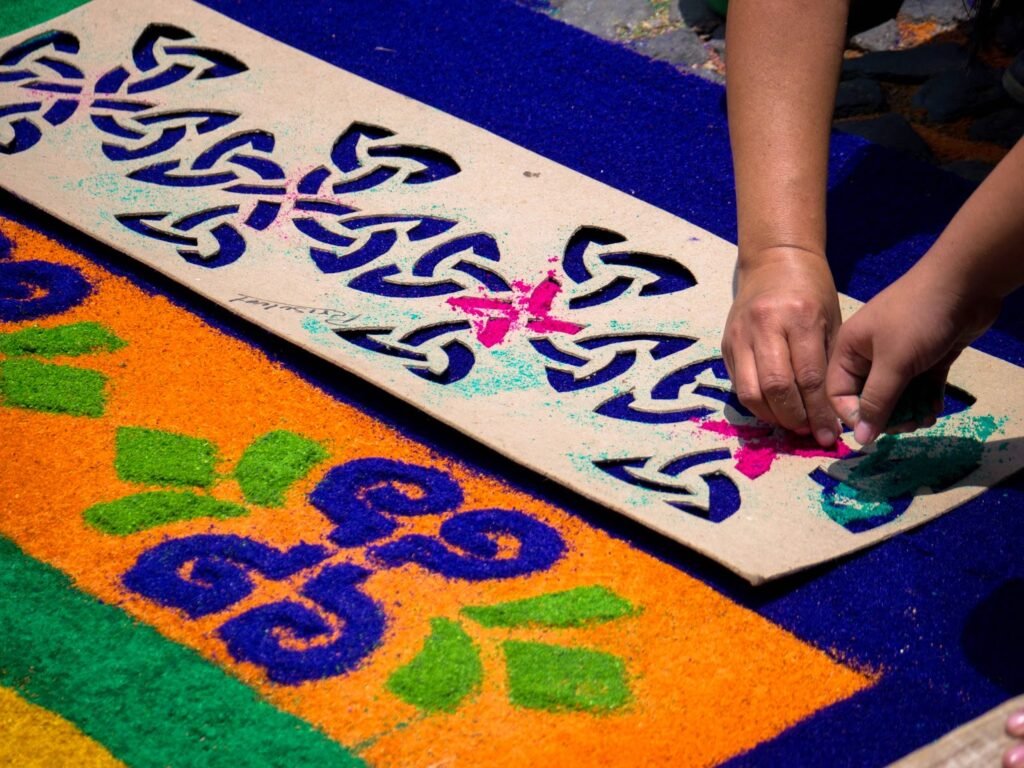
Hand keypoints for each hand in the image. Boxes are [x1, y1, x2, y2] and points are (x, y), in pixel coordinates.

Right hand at [722, 247, 842, 446]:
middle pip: (776, 388)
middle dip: (795, 418)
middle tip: (810, 432)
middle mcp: (765, 326)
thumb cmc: (812, 291)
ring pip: (750, 391)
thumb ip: (827, 364)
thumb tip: (832, 412)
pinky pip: (738, 384)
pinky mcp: (726, 343)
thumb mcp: (831, 321)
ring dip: (772, 416)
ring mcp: (740, 335)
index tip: (830, 435)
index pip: (808, 377)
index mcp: (800, 317)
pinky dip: (757, 404)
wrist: (774, 260)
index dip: (819, 412)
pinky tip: (774, 411)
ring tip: (791, 424)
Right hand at [826, 261, 1000, 444]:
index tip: (876, 429)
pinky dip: (925, 400)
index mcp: (849, 350)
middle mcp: (869, 354)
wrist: (966, 282)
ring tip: (925, 417)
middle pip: (868, 398)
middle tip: (908, 423)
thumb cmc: (918, 319)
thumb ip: (877, 402)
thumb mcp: (893, 363)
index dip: (854, 415)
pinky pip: (919, 387)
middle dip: (887, 415)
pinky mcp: (925, 357)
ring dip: (909, 411)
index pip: (838, 394)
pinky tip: (935, 409)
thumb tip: (860, 440)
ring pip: (896, 395)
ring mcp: (899, 355)